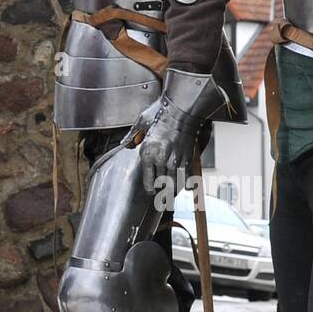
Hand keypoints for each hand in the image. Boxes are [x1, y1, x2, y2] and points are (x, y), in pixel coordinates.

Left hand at [122, 70, 221, 193]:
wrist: (180, 111)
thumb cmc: (160, 114)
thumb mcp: (141, 123)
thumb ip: (133, 136)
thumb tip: (126, 144)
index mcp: (147, 153)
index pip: (148, 180)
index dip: (150, 189)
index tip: (152, 191)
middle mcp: (160, 159)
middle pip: (162, 184)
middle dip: (162, 193)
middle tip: (162, 200)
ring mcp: (175, 160)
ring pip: (174, 184)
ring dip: (173, 191)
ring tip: (172, 196)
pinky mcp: (186, 159)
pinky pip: (186, 177)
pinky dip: (185, 184)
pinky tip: (183, 186)